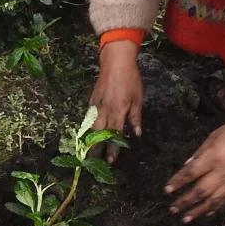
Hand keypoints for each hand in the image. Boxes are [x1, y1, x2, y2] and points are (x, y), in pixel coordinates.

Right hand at [89, 40, 142, 162]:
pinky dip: (87, 128)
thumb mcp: (137, 99)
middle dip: (96, 149)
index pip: (114, 134)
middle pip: (98, 134)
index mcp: (118, 111)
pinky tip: (86, 136)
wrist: (115, 62)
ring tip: (87, 154)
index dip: (112, 148)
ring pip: (91, 127)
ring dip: (90, 141)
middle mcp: (105, 111)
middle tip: (94, 163)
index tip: (111, 161)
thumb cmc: (130, 80)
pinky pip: (88, 118)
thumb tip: (136, 134)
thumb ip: (135, 118)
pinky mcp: (92, 101)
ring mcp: (96, 106)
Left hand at [165, 101, 224, 221]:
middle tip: (172, 209)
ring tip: (185, 218)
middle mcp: (221, 172)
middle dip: (184, 201)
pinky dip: (214, 208)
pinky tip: (206, 213)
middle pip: (200, 191)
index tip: (166, 190)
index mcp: (213, 157)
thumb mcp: (213, 136)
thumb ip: (199, 152)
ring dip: (197, 211)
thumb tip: (187, 165)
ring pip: (212, 200)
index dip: (178, 182)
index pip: (191, 173)